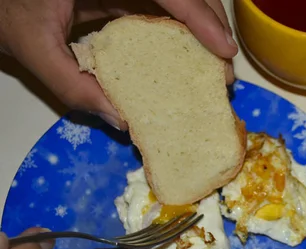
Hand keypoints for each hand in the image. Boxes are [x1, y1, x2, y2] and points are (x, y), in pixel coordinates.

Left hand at [0, 0, 237, 129]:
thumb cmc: (6, 10)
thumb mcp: (32, 47)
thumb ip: (72, 85)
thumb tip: (122, 121)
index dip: (201, 17)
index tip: (224, 50)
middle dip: (210, 25)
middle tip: (224, 68)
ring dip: (200, 30)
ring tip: (214, 65)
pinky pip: (160, 8)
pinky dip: (180, 32)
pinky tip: (189, 56)